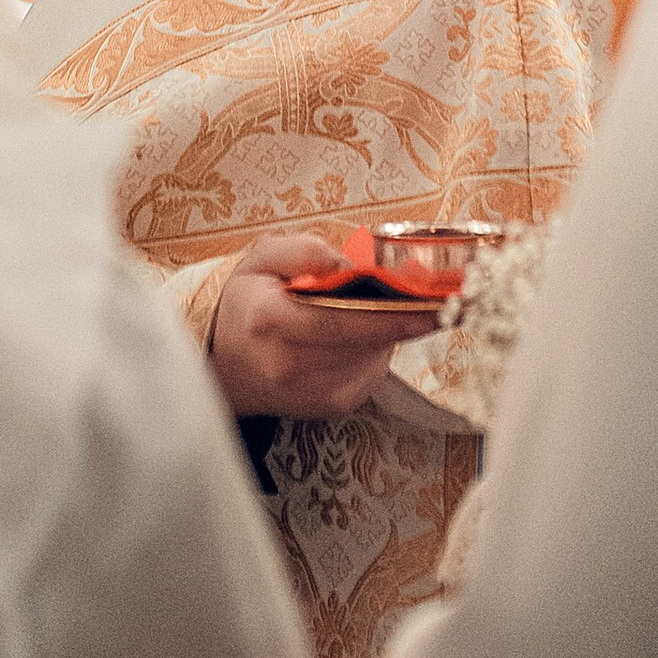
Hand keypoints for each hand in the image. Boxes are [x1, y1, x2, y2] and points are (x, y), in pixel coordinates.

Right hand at [209, 228, 408, 422]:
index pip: (338, 320)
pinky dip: (374, 348)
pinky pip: (372, 370)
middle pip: (366, 339)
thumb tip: (346, 263)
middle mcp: (289, 365)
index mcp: (268, 321)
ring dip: (384, 330)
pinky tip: (355, 334)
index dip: (390, 313)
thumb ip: (301, 250)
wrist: (226, 367)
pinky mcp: (332, 407)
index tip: (432, 303)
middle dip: (398, 315)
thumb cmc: (246, 307)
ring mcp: (313, 393)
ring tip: (370, 307)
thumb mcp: (260, 259)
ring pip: (375, 354)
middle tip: (424, 294)